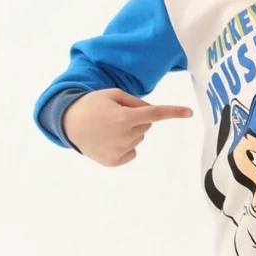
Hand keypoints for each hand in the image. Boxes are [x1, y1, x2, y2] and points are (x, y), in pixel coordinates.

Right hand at [63, 88, 192, 165]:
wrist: (67, 123)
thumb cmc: (91, 104)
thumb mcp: (112, 94)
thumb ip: (134, 102)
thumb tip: (150, 112)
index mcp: (125, 116)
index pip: (154, 114)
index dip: (173, 112)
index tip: (189, 112)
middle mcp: (124, 135)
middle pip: (146, 126)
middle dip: (136, 120)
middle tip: (115, 116)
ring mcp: (119, 150)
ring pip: (138, 138)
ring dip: (129, 132)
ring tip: (108, 128)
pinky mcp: (114, 161)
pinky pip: (131, 152)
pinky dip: (124, 146)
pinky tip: (108, 140)